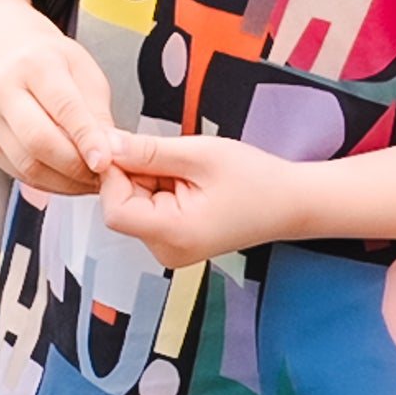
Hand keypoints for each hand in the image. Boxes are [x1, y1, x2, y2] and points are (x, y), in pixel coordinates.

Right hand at [0, 29, 117, 197]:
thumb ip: (98, 114)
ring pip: (28, 165)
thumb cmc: (54, 65)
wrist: (12, 59)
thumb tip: (110, 152)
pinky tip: (71, 179)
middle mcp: (4, 91)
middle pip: (37, 140)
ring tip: (91, 180)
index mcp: (35, 65)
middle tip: (103, 175)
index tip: (106, 162)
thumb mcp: (86, 74)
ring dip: (66, 181)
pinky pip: (22, 174)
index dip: (86, 138)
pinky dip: (52, 184)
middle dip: (75, 166)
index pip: (63, 106)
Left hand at [97, 130, 302, 270]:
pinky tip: (186, 181)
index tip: (131, 149)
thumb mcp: (199, 154)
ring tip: (186, 170)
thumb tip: (105, 144)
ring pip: (133, 206)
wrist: (290, 202)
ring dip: (149, 180)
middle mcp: (168, 251)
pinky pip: (148, 211)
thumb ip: (148, 151)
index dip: (115, 176)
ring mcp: (170, 249)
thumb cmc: (256, 180)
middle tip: (172, 157)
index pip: (114, 210)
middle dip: (135, 175)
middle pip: (121, 207)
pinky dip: (158, 190)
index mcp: (175, 234)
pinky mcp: (174, 242)